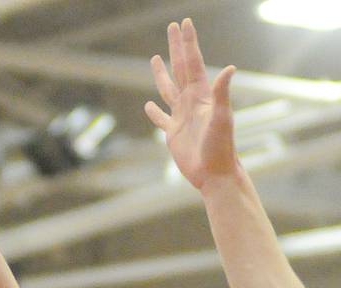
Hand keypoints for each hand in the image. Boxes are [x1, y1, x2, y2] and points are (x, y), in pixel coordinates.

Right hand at [144, 18, 237, 189]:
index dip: (188, 43)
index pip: (192, 63)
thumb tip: (230, 68)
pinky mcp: (173, 135)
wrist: (215, 173)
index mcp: (201, 95)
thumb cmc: (222, 147)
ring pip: (168, 90)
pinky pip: (161, 119)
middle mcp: (191, 102)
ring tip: (154, 58)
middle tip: (171, 27)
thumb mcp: (223, 118)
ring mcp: (181, 117)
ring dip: (161, 74)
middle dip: (176, 48)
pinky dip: (154, 112)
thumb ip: (222, 93)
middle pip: (180, 69)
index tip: (184, 23)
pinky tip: (148, 105)